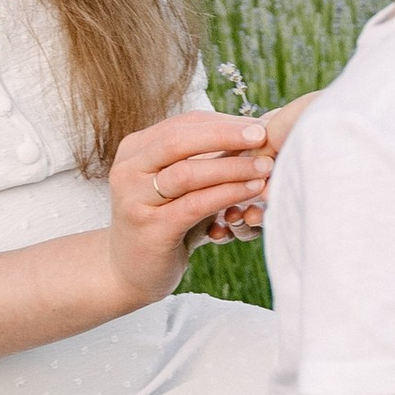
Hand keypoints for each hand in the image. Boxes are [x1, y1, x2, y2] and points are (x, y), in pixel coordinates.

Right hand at [103, 113, 272, 303]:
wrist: (130, 271)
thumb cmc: (163, 221)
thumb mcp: (177, 185)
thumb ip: (202, 159)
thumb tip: (253, 131)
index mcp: (135, 150)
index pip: (183, 124)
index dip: (223, 122)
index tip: (259, 125)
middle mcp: (128, 170)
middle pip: (180, 140)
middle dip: (226, 134)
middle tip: (263, 135)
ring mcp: (135, 200)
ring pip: (187, 173)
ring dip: (232, 166)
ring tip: (265, 166)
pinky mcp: (151, 229)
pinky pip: (194, 205)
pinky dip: (226, 194)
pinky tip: (251, 190)